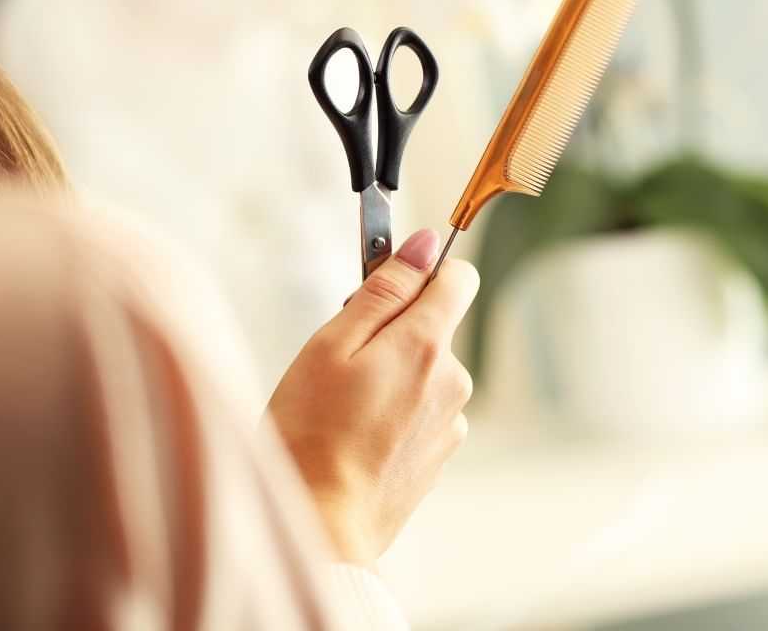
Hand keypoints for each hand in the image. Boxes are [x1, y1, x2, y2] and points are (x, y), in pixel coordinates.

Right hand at [267, 229, 477, 565]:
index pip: (456, 276)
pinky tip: (353, 433)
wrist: (322, 523)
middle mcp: (452, 379)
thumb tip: (424, 244)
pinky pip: (419, 409)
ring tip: (339, 405)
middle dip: (389, 328)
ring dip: (388, 373)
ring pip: (422, 369)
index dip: (418, 270)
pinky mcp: (438, 454)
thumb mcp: (331, 344)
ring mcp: (450, 421)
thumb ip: (383, 290)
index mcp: (426, 345)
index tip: (381, 283)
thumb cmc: (311, 433)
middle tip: (336, 358)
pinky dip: (391, 410)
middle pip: (431, 325)